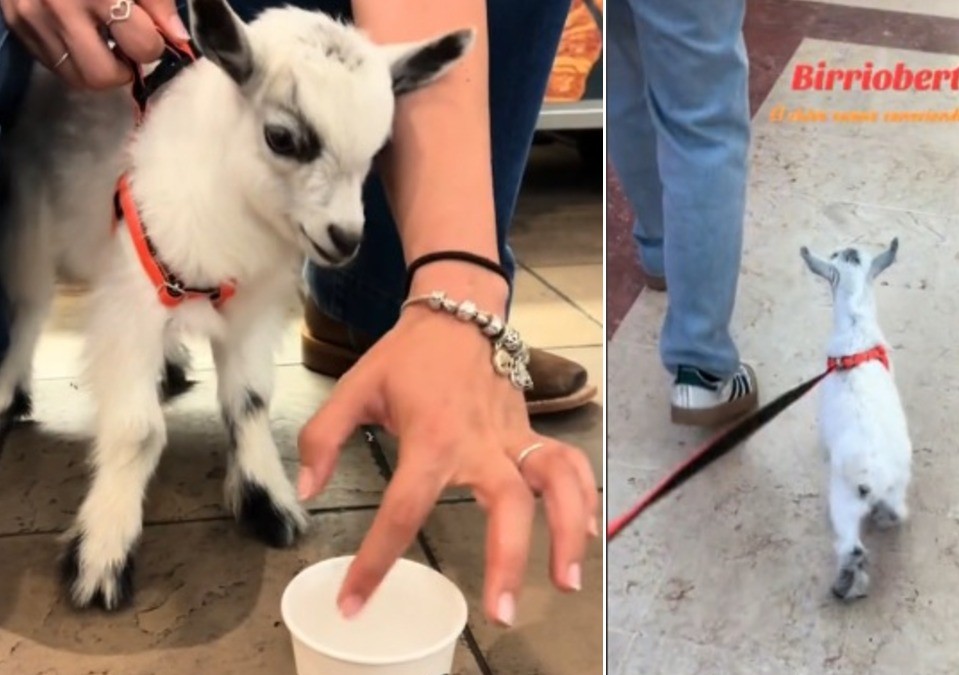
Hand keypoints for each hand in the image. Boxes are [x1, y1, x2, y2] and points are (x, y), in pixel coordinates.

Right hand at [0, 0, 188, 88]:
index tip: (149, 34)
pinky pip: (51, 63)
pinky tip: (80, 35)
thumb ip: (158, 2)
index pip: (141, 47)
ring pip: (74, 77)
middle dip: (123, 69)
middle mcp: (62, 8)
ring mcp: (34, 17)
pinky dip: (72, 58)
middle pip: (101, 75)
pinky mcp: (17, 23)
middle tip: (126, 49)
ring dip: (97, 68)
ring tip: (104, 44)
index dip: (152, 45)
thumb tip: (178, 39)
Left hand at [297, 285, 598, 625]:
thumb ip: (323, 438)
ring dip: (567, 531)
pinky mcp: (530, 433)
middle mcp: (480, 443)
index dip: (377, 561)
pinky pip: (567, 465)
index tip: (355, 601)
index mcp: (431, 437)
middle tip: (501, 613)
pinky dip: (584, 497)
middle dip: (507, 560)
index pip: (405, 509)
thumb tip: (307, 491)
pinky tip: (586, 535)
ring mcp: (512, 438)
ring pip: (555, 483)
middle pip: (507, 504)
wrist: (460, 311)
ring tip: (566, 581)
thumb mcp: (354, 387)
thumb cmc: (407, 355)